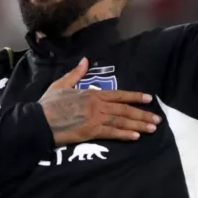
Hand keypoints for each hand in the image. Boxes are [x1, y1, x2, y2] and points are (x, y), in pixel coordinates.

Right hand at [39, 58, 160, 145]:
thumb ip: (76, 73)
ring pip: (122, 121)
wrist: (40, 121)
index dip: (135, 97)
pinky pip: (112, 133)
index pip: (119, 95)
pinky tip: (136, 136)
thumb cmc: (49, 103)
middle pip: (125, 109)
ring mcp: (95, 118)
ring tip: (152, 128)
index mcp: (92, 93)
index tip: (149, 99)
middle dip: (142, 114)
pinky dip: (124, 134)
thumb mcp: (62, 84)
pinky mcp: (91, 132)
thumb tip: (85, 60)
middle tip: (157, 119)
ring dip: (138, 125)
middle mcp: (98, 105)